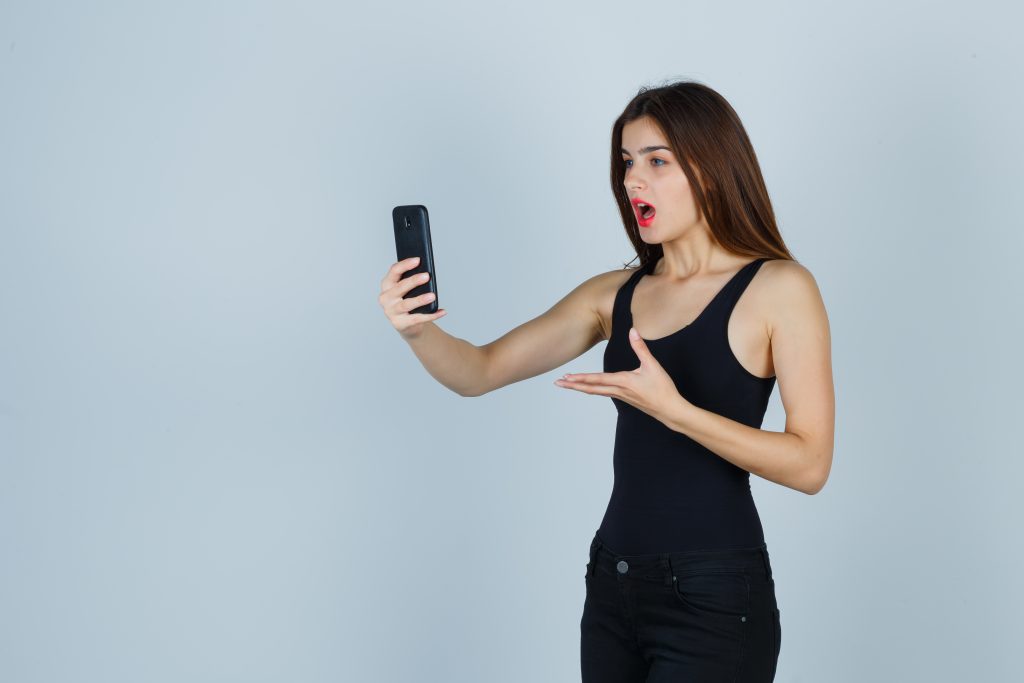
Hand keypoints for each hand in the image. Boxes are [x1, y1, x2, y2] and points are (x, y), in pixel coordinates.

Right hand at [379, 256, 446, 338]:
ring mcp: (391, 312)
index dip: (405, 265)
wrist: (406, 324)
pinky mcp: (400, 324)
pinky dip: (431, 315)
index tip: (418, 260)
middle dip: (413, 281)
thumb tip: (427, 273)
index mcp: (387, 285)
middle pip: (400, 287)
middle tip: (427, 276)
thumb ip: (411, 280)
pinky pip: (417, 319)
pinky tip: (442, 311)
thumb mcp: (406, 289)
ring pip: (407, 304)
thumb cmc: (407, 300)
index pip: (394, 271)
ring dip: (420, 299)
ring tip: (432, 296)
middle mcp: (386, 298)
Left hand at [554, 327, 687, 422]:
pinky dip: (592, 389)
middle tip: (558, 383)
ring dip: (581, 387)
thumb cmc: (662, 389)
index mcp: (622, 381)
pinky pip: (603, 393)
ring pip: (595, 391)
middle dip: (573, 385)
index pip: (596, 379)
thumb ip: (641, 348)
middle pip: (590, 388)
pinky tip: (589, 388)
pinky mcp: (624, 398)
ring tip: (569, 384)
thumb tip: (633, 331)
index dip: (580, 378)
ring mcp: (620, 396)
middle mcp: (618, 390)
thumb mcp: (652, 366)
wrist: (670, 410)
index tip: (566, 377)